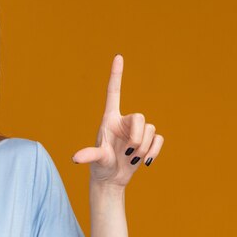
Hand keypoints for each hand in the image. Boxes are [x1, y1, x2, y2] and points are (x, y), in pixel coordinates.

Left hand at [71, 54, 164, 187]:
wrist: (111, 179)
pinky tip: (144, 162)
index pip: (114, 93)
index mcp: (110, 119)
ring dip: (143, 148)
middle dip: (137, 137)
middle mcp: (125, 122)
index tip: (118, 56)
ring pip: (151, 130)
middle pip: (141, 117)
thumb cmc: (100, 166)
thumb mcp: (96, 160)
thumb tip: (76, 159)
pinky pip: (159, 139)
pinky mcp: (148, 141)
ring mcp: (137, 131)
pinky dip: (154, 151)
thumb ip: (90, 155)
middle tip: (128, 153)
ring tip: (131, 159)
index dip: (116, 75)